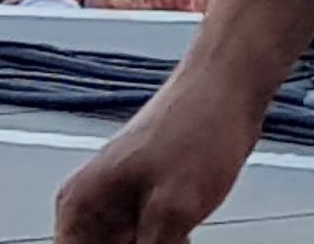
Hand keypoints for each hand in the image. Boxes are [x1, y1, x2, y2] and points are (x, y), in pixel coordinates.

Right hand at [55, 63, 267, 241]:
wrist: (234, 84)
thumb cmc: (200, 125)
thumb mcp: (173, 209)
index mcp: (78, 206)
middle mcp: (94, 204)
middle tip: (171, 239)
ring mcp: (125, 200)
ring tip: (183, 234)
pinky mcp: (153, 198)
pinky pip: (152, 239)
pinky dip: (168, 243)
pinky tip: (188, 236)